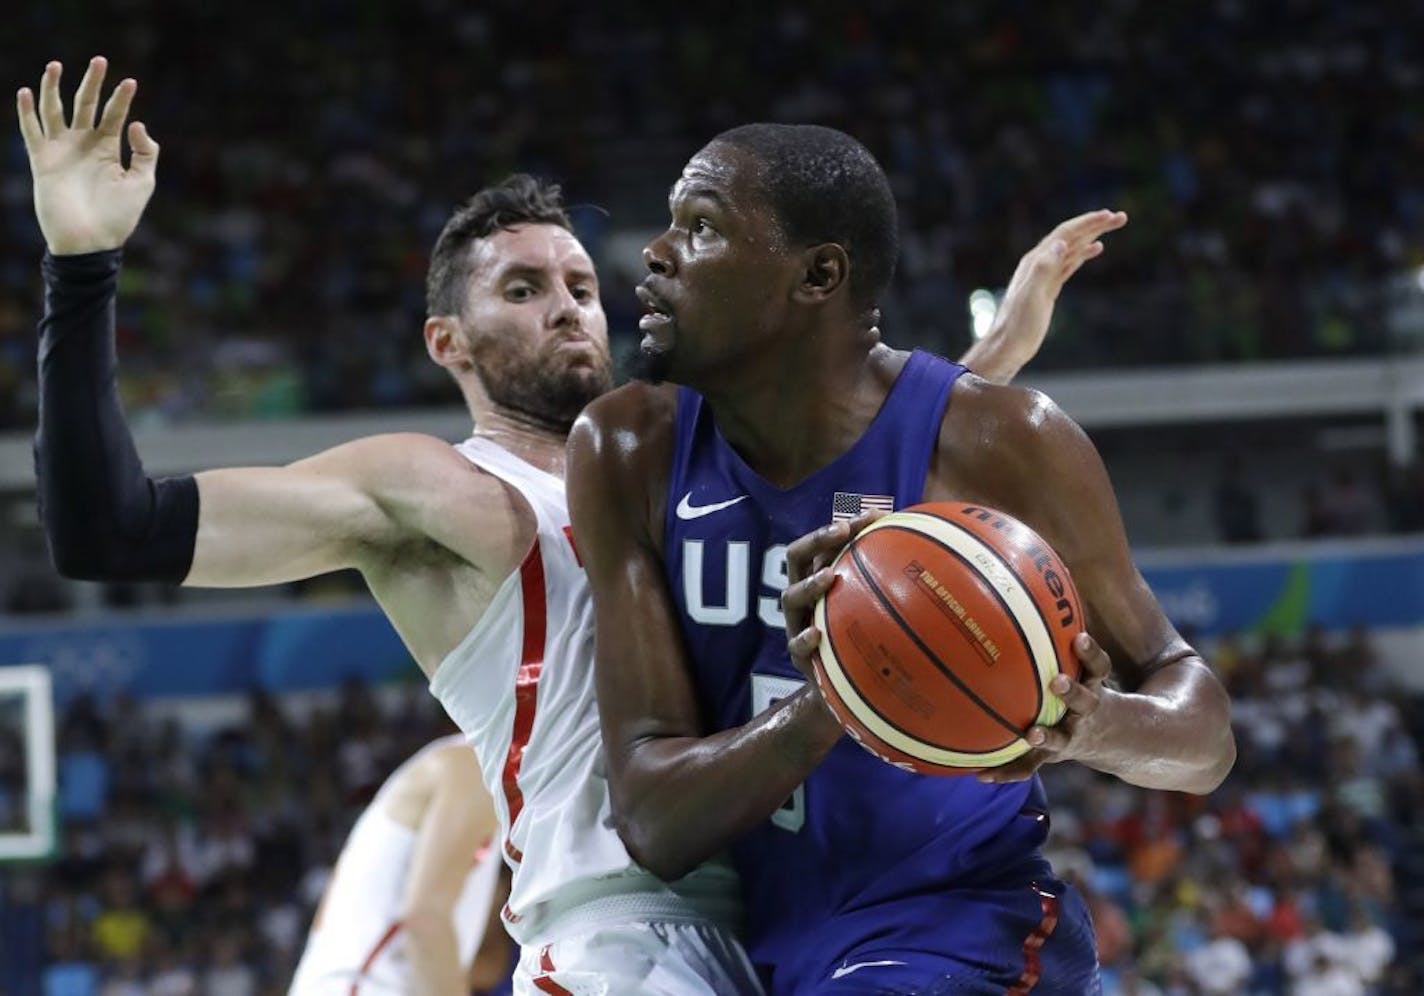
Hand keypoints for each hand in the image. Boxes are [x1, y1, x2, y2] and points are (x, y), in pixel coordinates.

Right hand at [16, 57, 158, 254]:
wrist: (90, 242)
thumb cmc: (119, 217)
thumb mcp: (142, 184)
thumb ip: (145, 153)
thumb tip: (136, 122)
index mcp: (110, 149)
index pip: (115, 115)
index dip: (121, 98)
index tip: (131, 82)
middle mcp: (84, 145)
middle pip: (86, 105)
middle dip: (92, 83)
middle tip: (100, 60)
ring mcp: (62, 151)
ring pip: (55, 111)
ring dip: (54, 88)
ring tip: (57, 65)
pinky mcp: (43, 161)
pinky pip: (31, 132)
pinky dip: (27, 112)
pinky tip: (26, 92)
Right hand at [779, 512, 882, 680]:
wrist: (847, 691)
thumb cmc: (865, 639)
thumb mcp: (876, 609)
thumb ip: (892, 582)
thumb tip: (930, 551)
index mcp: (819, 577)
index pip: (821, 542)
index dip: (842, 525)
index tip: (868, 517)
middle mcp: (804, 596)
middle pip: (797, 557)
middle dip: (817, 539)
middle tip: (841, 531)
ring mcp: (797, 624)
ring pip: (790, 598)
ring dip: (809, 584)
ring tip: (828, 576)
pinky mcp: (800, 657)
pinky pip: (796, 646)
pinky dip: (804, 638)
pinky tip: (816, 633)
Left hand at [973, 209, 1127, 381]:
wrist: (1007, 347)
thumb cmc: (1018, 325)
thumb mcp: (1031, 297)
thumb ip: (1043, 269)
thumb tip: (1061, 243)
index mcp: (1035, 261)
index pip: (1065, 234)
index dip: (1087, 223)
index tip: (1110, 215)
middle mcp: (1039, 263)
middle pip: (1070, 236)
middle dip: (1095, 225)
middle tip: (1121, 217)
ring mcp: (1044, 275)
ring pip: (1072, 248)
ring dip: (1093, 235)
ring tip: (1114, 225)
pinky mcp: (1048, 288)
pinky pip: (1069, 263)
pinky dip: (1084, 252)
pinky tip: (1097, 248)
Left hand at [977, 632, 1117, 782]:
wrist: (1112, 737)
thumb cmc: (1084, 685)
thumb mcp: (1081, 664)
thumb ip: (1057, 632)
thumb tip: (1028, 585)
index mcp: (1095, 685)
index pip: (1100, 665)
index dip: (1091, 652)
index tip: (1079, 638)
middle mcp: (1088, 711)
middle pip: (1086, 700)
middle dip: (1073, 692)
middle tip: (1057, 683)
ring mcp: (1073, 736)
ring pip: (1060, 739)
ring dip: (1045, 736)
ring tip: (1028, 734)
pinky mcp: (1053, 757)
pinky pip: (1029, 766)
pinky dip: (1006, 770)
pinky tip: (979, 774)